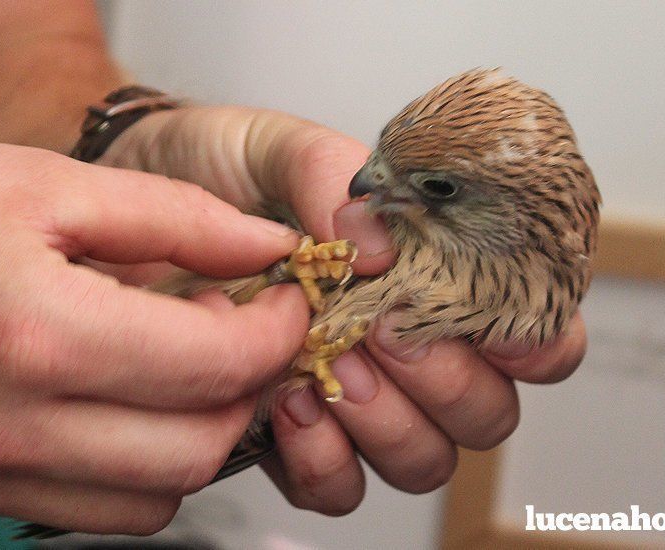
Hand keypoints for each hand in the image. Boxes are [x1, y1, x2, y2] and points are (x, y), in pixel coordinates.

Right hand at [0, 135, 308, 532]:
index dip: (275, 329)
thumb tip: (265, 247)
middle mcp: (9, 426)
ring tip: (190, 367)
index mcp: (35, 333)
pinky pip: (99, 515)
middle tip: (246, 331)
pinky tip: (133, 406)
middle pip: (200, 447)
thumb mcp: (45, 181)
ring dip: (202, 434)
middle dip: (250, 386)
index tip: (284, 298)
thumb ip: (175, 217)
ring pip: (159, 497)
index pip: (213, 364)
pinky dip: (144, 469)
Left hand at [100, 106, 588, 513]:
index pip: (525, 325)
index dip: (534, 339)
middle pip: (486, 412)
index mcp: (427, 274)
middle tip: (386, 333)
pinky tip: (289, 407)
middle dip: (447, 382)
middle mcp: (404, 347)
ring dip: (387, 424)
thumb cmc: (214, 172)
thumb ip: (335, 177)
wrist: (130, 209)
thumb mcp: (275, 145)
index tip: (496, 326)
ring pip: (423, 460)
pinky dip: (325, 461)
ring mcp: (353, 400)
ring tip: (330, 368)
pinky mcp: (294, 437)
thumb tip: (382, 243)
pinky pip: (339, 488)